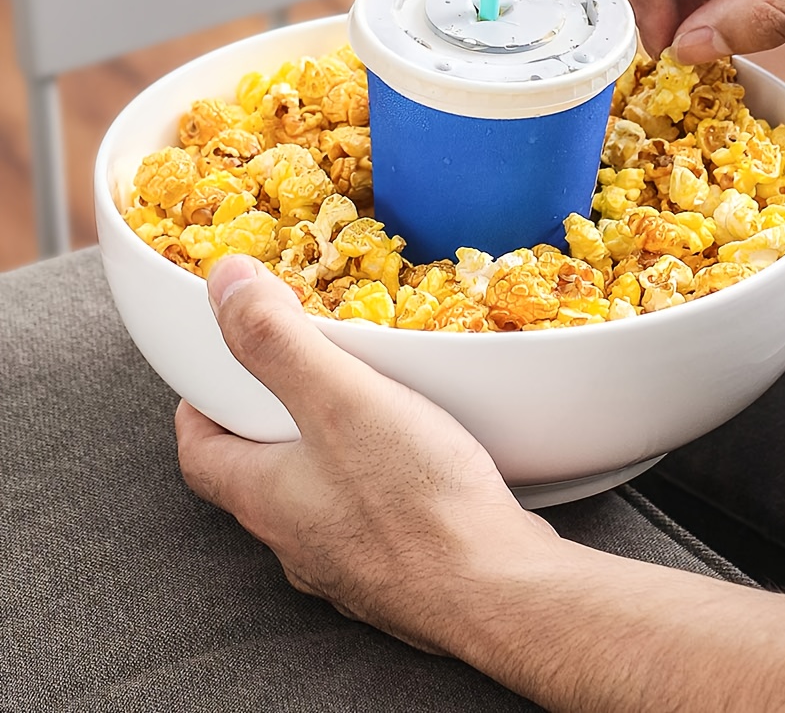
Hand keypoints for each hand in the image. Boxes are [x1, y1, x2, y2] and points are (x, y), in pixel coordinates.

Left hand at [175, 255, 555, 652]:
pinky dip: (377, 481)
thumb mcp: (339, 401)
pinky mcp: (399, 569)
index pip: (201, 452)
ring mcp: (347, 561)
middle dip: (270, 423)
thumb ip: (278, 342)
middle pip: (258, 474)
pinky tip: (416, 461)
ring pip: (317, 497)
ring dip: (327, 452)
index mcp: (265, 496)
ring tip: (361, 408)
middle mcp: (296, 537)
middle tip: (296, 378)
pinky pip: (371, 516)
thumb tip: (225, 282)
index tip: (213, 378)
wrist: (495, 588)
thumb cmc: (415, 501)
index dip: (201, 408)